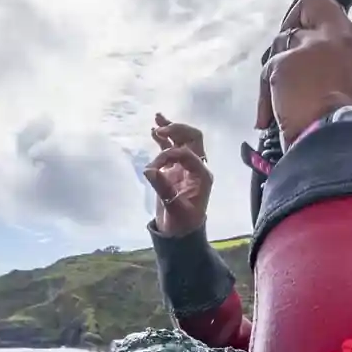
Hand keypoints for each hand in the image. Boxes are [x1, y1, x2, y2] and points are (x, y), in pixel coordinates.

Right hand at [143, 114, 211, 236]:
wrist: (180, 233)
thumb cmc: (182, 223)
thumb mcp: (174, 209)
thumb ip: (163, 188)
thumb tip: (149, 170)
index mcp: (202, 175)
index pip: (187, 154)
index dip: (170, 155)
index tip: (154, 167)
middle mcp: (197, 167)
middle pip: (192, 139)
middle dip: (178, 130)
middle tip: (161, 128)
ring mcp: (185, 167)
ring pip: (182, 140)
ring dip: (171, 129)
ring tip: (157, 118)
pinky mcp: (174, 169)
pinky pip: (171, 149)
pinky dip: (163, 140)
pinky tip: (153, 131)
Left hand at [258, 0, 351, 149]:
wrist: (336, 144)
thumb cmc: (351, 125)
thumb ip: (344, 60)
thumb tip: (315, 63)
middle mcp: (344, 35)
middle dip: (300, 11)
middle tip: (293, 34)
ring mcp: (313, 45)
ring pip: (285, 35)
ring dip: (280, 64)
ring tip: (283, 98)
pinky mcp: (286, 60)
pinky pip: (269, 68)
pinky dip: (267, 92)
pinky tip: (268, 115)